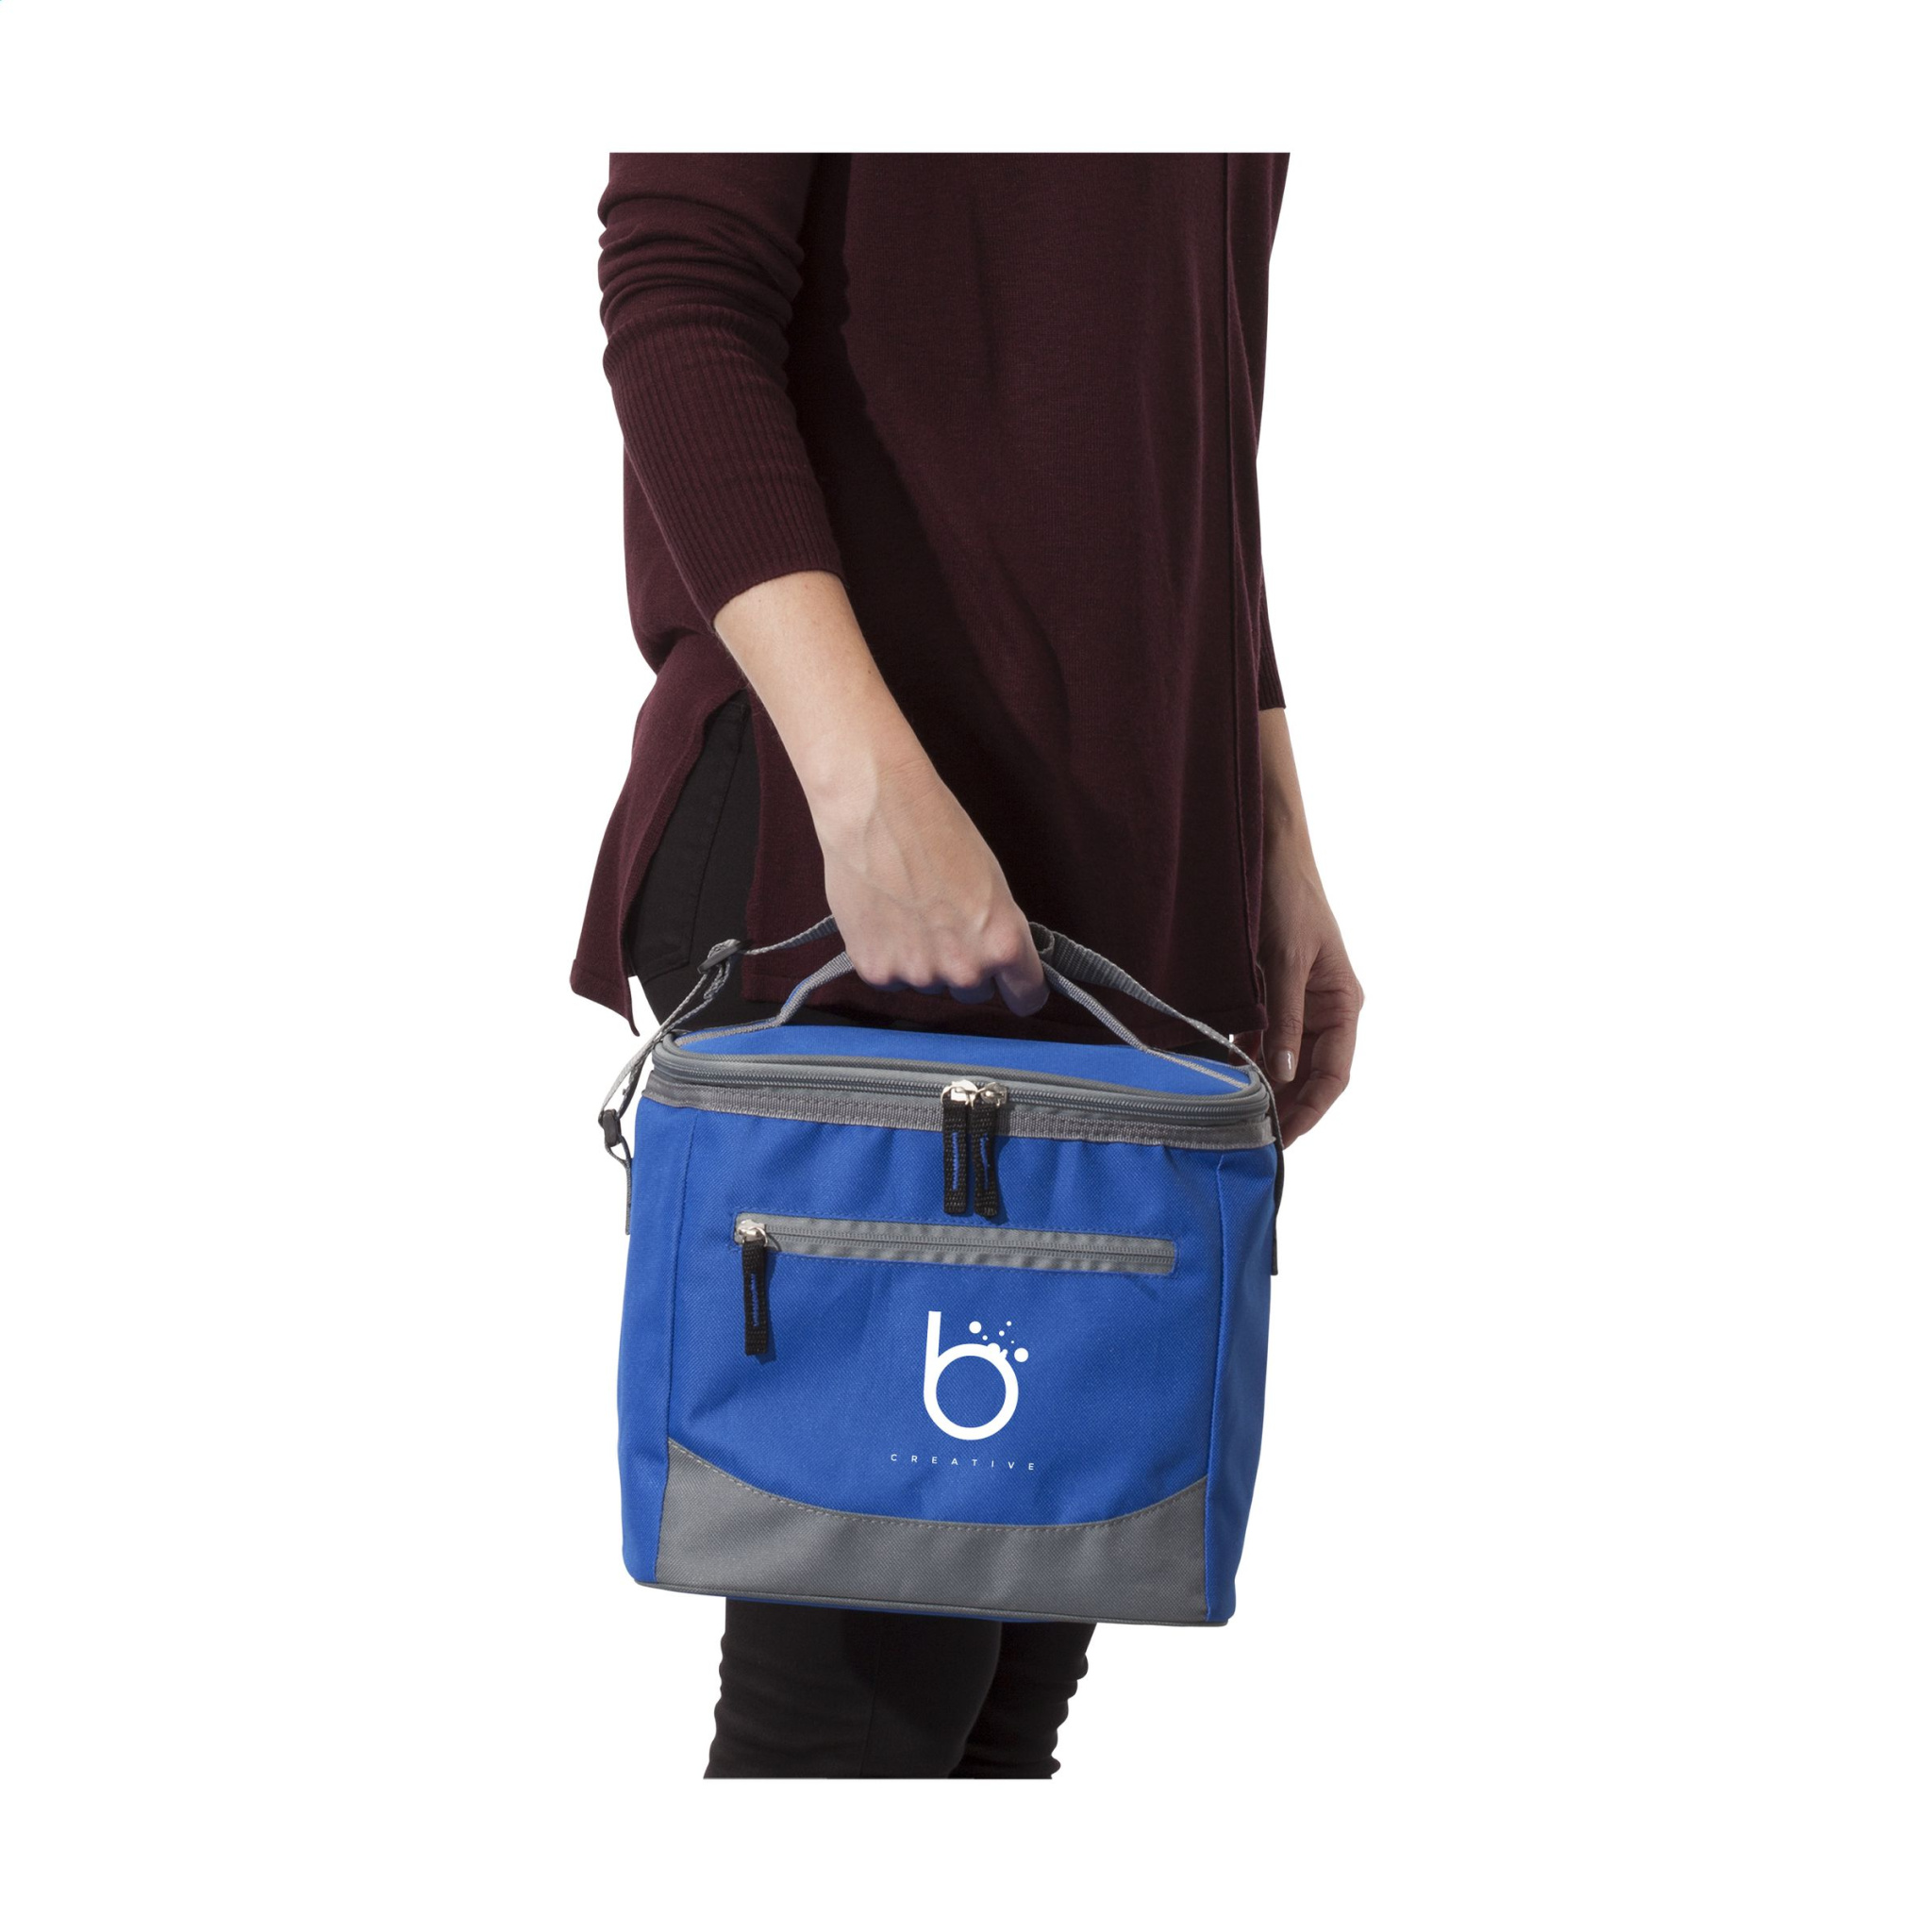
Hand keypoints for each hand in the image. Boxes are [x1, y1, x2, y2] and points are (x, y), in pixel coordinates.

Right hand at [812, 742, 1045, 1012]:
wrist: (876, 809)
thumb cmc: (938, 832)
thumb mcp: (993, 883)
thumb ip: (998, 933)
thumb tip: (999, 960)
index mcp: (1004, 944)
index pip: (1027, 997)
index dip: (1020, 987)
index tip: (1013, 982)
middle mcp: (965, 969)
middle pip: (974, 990)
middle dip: (964, 965)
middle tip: (944, 921)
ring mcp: (919, 974)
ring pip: (930, 983)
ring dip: (923, 960)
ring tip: (907, 911)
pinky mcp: (876, 971)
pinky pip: (891, 978)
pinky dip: (888, 955)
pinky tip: (883, 917)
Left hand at [1251, 850, 1362, 1142]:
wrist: (1266, 851)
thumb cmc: (1288, 896)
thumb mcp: (1286, 961)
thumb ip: (1285, 1019)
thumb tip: (1280, 1074)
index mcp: (1342, 1004)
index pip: (1334, 1074)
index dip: (1312, 1109)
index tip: (1285, 1136)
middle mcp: (1322, 1010)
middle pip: (1308, 1075)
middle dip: (1285, 1106)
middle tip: (1252, 1137)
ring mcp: (1294, 1004)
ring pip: (1280, 1062)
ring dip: (1262, 1088)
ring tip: (1235, 1119)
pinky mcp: (1267, 995)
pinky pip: (1257, 1039)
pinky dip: (1242, 1061)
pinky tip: (1221, 1081)